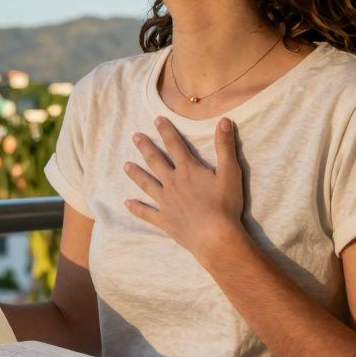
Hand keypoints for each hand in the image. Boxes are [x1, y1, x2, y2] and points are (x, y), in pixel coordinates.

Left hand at [122, 115, 247, 261]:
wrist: (215, 237)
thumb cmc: (225, 205)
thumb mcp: (230, 172)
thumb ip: (225, 146)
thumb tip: (224, 120)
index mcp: (188, 170)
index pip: (175, 145)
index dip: (166, 131)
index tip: (156, 119)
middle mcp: (172, 183)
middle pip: (155, 161)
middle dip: (145, 147)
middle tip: (134, 136)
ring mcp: (166, 202)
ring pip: (147, 184)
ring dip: (136, 174)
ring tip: (125, 165)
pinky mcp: (164, 220)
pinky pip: (146, 213)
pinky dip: (136, 208)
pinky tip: (127, 203)